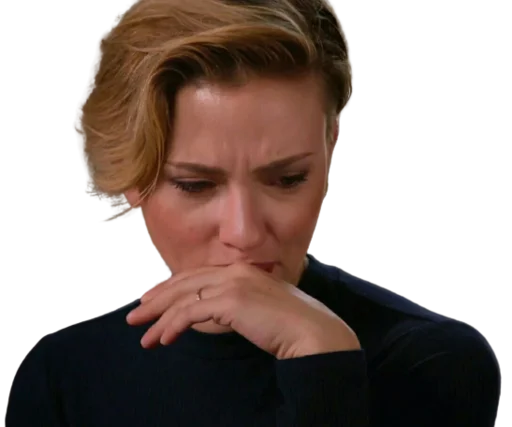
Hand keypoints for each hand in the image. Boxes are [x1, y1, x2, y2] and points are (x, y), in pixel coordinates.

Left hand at [126, 262, 359, 359]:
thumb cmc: (290, 326)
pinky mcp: (231, 300)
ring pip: (184, 298)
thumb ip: (236, 305)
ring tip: (144, 336)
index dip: (172, 288)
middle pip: (185, 283)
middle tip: (136, 315)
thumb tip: (213, 313)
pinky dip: (174, 325)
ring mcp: (233, 283)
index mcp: (242, 270)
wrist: (313, 333)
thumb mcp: (258, 308)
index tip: (153, 299)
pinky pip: (192, 312)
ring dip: (159, 318)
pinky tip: (164, 339)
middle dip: (157, 301)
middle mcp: (234, 271)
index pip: (197, 276)